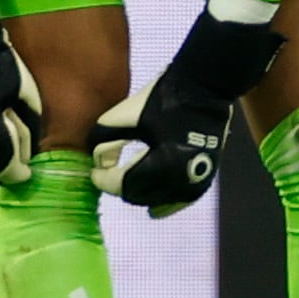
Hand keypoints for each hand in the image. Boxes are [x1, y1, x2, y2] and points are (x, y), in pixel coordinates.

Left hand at [92, 8, 286, 213]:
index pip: (122, 184)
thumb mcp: (124, 115)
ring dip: (139, 193)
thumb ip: (103, 139)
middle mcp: (182, 179)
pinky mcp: (205, 177)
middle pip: (139, 195)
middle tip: (106, 173)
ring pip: (158, 200)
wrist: (204, 89)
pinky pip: (181, 200)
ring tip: (124, 181)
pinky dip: (165, 203)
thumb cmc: (162, 97)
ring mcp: (196, 180)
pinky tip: (153, 208)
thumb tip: (98, 162)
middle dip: (118, 186)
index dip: (103, 179)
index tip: (93, 172)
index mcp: (163, 163)